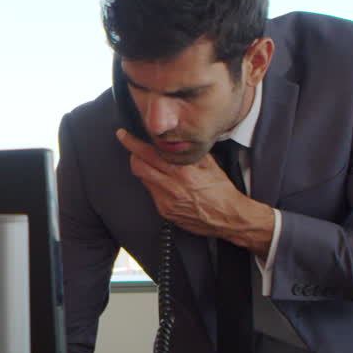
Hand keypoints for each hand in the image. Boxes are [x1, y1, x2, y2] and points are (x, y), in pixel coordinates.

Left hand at [116, 128, 274, 254]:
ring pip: (143, 179)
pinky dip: (154, 183)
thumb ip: (190, 152)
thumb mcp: (210, 165)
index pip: (148, 153)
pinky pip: (151, 193)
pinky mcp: (165, 211)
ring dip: (144, 169)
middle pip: (138, 166)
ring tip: (154, 164)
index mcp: (182, 172)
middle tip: (134, 148)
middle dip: (133, 155)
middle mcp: (171, 187)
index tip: (124, 135)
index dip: (132, 143)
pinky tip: (165, 181)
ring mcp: (166, 201)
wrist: (228, 218)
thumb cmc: (222, 191)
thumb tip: (176, 140)